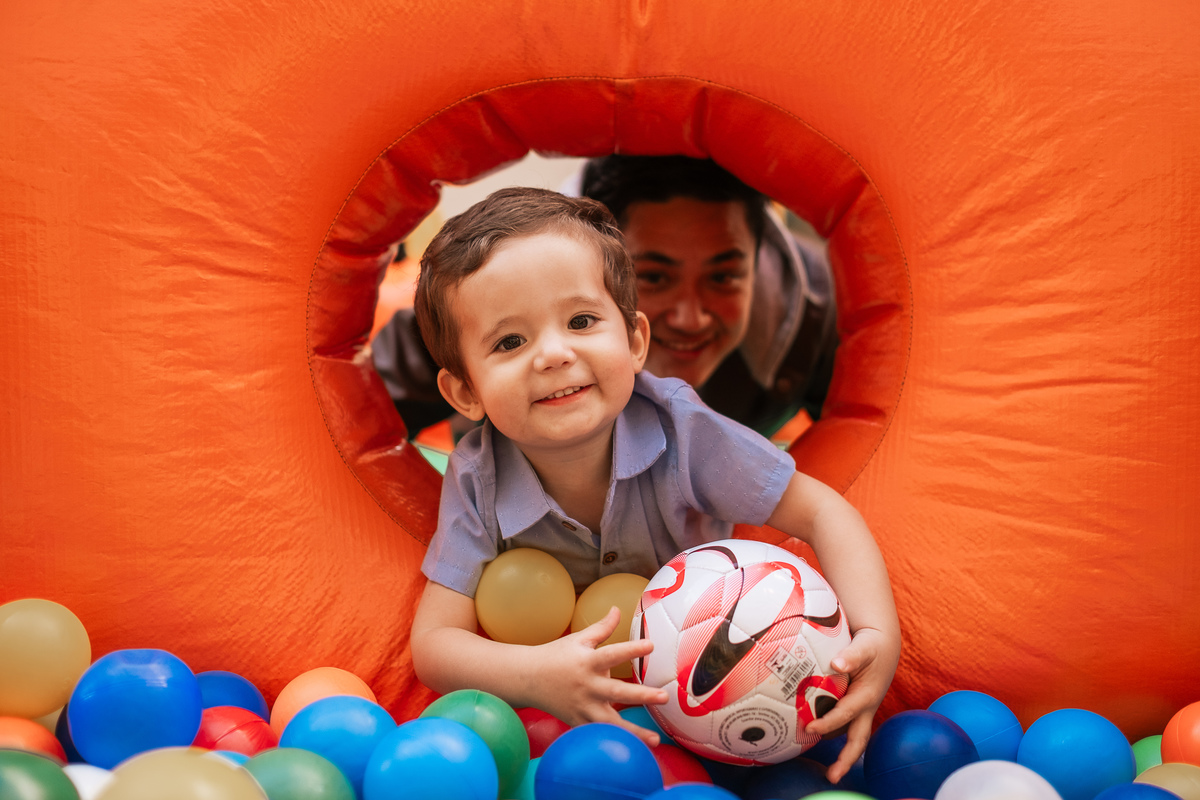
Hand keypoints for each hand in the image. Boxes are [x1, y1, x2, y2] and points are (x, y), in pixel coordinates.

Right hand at [536, 606, 667, 746]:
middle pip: (617, 691)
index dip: (632, 649)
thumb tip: (618, 608)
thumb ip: (601, 627)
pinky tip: (632, 751)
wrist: (527, 679)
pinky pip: (598, 734)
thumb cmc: (556, 655)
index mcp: (587, 661)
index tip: (651, 646)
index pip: (612, 654)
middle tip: (664, 696)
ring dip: (633, 732)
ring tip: (655, 740)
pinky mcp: (578, 722)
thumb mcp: (578, 639)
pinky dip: (613, 741)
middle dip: (641, 695)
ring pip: (610, 722)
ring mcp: (582, 707)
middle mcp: (587, 685)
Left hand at [804, 626, 899, 783]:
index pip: (845, 714)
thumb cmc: (871, 646)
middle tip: (832, 777)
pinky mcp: (854, 709)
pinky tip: (810, 736)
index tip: (809, 728)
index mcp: (867, 696)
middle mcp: (865, 709)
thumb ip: (852, 655)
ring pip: (848, 736)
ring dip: (836, 751)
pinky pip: (842, 725)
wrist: (882, 646)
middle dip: (846, 761)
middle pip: (857, 741)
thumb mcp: (864, 647)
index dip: (828, 723)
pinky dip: (829, 732)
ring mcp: (860, 711)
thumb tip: (837, 664)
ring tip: (818, 766)